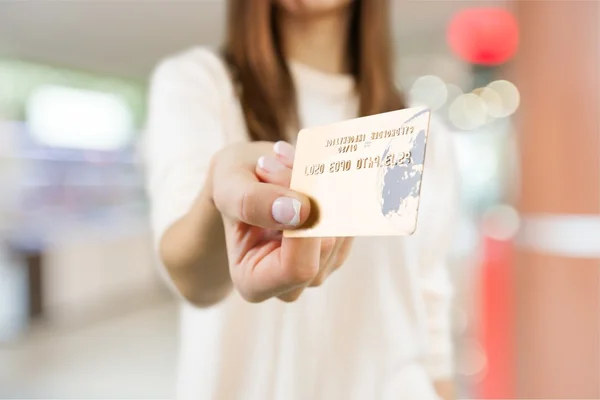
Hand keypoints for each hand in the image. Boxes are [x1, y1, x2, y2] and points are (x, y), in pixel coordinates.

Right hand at [210, 140, 352, 301]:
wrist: (247, 180)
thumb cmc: (233, 186)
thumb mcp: (228, 185)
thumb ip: (252, 201)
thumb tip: (298, 212)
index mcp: (253, 283)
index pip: (297, 268)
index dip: (304, 224)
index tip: (290, 177)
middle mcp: (292, 286)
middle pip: (325, 243)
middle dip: (309, 194)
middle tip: (279, 160)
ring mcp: (320, 268)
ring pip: (342, 226)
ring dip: (321, 185)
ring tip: (285, 165)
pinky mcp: (341, 247)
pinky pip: (351, 216)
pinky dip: (332, 188)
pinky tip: (304, 175)